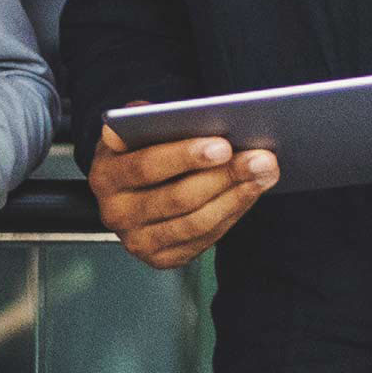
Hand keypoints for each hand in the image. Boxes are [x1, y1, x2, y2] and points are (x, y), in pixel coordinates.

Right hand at [88, 125, 277, 270]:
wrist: (130, 187)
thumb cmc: (141, 148)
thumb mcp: (137, 128)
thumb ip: (150, 118)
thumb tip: (182, 114)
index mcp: (105, 175)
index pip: (146, 167)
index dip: (186, 156)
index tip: (224, 144)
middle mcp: (115, 214)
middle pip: (177, 198)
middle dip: (224, 177)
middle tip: (260, 158)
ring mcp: (138, 241)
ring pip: (195, 222)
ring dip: (236, 196)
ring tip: (266, 172)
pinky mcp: (161, 258)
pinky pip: (204, 239)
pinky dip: (232, 214)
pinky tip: (252, 191)